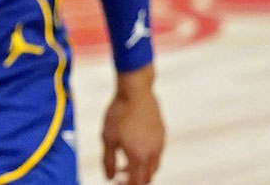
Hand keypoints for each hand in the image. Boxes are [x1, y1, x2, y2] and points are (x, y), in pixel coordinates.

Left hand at [101, 67, 164, 184]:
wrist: (136, 92)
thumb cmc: (118, 114)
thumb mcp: (107, 138)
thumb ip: (108, 160)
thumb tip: (109, 178)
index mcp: (139, 156)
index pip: (136, 182)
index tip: (116, 183)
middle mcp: (153, 153)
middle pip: (147, 177)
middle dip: (134, 180)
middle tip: (120, 176)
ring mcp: (160, 143)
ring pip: (153, 166)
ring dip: (141, 169)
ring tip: (125, 163)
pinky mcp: (162, 134)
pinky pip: (156, 153)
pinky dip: (146, 157)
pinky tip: (133, 147)